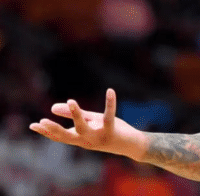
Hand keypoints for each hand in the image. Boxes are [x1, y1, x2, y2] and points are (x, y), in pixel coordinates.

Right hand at [29, 89, 146, 159]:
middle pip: (67, 136)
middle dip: (54, 129)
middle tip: (42, 121)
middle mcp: (87, 140)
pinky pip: (109, 115)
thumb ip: (75, 114)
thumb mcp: (90, 122)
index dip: (46, 132)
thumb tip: (53, 107)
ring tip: (71, 101)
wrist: (131, 144)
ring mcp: (98, 136)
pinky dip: (110, 102)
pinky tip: (110, 90)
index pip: (59, 136)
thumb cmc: (108, 132)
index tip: (32, 125)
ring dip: (76, 115)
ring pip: (84, 127)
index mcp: (80, 138)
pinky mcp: (112, 130)